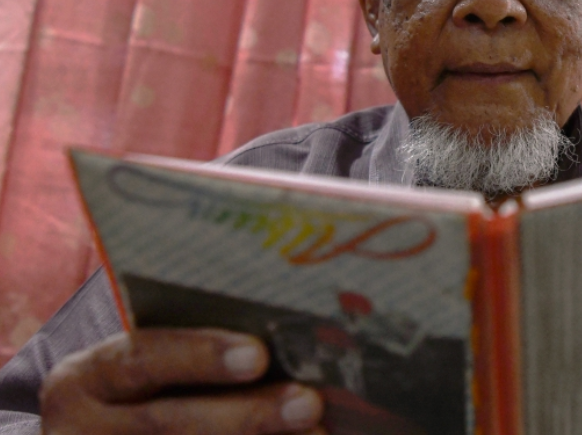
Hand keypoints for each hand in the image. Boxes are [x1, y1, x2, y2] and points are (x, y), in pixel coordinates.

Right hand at [40, 328, 325, 434]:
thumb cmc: (138, 392)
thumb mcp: (142, 368)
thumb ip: (192, 357)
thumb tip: (283, 347)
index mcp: (85, 381)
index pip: (140, 360)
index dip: (200, 356)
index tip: (258, 355)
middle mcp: (81, 432)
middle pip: (169, 425)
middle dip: (247, 416)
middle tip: (309, 403)